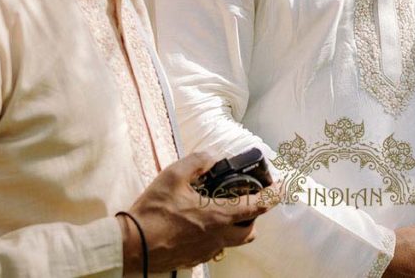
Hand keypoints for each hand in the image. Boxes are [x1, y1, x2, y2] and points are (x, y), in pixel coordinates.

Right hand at [118, 151, 276, 272]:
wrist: (132, 245)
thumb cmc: (153, 211)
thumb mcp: (174, 175)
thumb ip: (198, 162)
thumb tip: (213, 156)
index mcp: (218, 215)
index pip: (255, 206)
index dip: (272, 196)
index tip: (281, 188)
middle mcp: (218, 236)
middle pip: (249, 230)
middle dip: (254, 216)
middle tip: (250, 201)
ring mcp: (207, 250)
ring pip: (234, 242)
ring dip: (238, 228)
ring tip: (228, 214)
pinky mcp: (195, 258)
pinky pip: (216, 248)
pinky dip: (219, 237)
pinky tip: (204, 226)